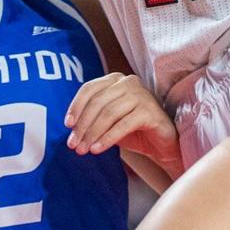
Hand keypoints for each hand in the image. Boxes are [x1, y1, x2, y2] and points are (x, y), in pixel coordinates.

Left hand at [65, 72, 181, 174]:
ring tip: (84, 149)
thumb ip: (92, 118)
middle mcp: (128, 82)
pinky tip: (98, 149)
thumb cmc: (133, 129)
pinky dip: (108, 138)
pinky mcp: (150, 111)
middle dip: (83, 125)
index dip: (76, 106)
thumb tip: (71, 129)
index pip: (90, 89)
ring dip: (93, 133)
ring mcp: (141, 94)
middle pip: (98, 101)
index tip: (68, 125)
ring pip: (109, 113)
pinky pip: (123, 124)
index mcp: (115, 79)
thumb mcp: (108, 121)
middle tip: (74, 144)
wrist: (161, 144)